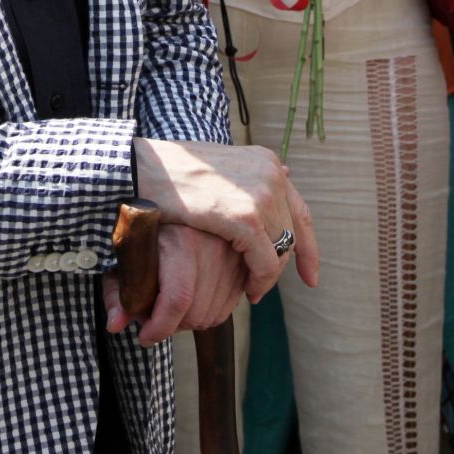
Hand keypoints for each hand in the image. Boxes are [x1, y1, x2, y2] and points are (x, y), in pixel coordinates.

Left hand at [102, 223, 244, 344]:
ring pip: (213, 316)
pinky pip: (228, 308)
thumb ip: (116, 291)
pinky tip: (191, 302)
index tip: (144, 337)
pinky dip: (208, 314)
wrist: (179, 203)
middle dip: (172, 325)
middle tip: (155, 316)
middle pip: (196, 313)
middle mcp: (213, 247)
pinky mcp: (242, 264)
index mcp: (181, 240)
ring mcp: (232, 256)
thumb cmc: (148, 231)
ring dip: (190, 321)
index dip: (159, 327)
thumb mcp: (125, 255)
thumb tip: (115, 325)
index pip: (177, 299)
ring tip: (171, 307)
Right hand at [133, 138, 318, 301]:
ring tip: (252, 291)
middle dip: (282, 266)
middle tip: (261, 287)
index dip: (309, 247)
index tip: (310, 277)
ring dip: (268, 276)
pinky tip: (247, 291)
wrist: (142, 168)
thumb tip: (286, 176)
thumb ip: (249, 179)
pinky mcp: (245, 218)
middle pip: (291, 233)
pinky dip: (260, 281)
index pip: (300, 210)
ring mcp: (261, 196)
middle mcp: (271, 175)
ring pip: (281, 250)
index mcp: (266, 162)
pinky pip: (265, 261)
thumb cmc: (171, 173)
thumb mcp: (218, 170)